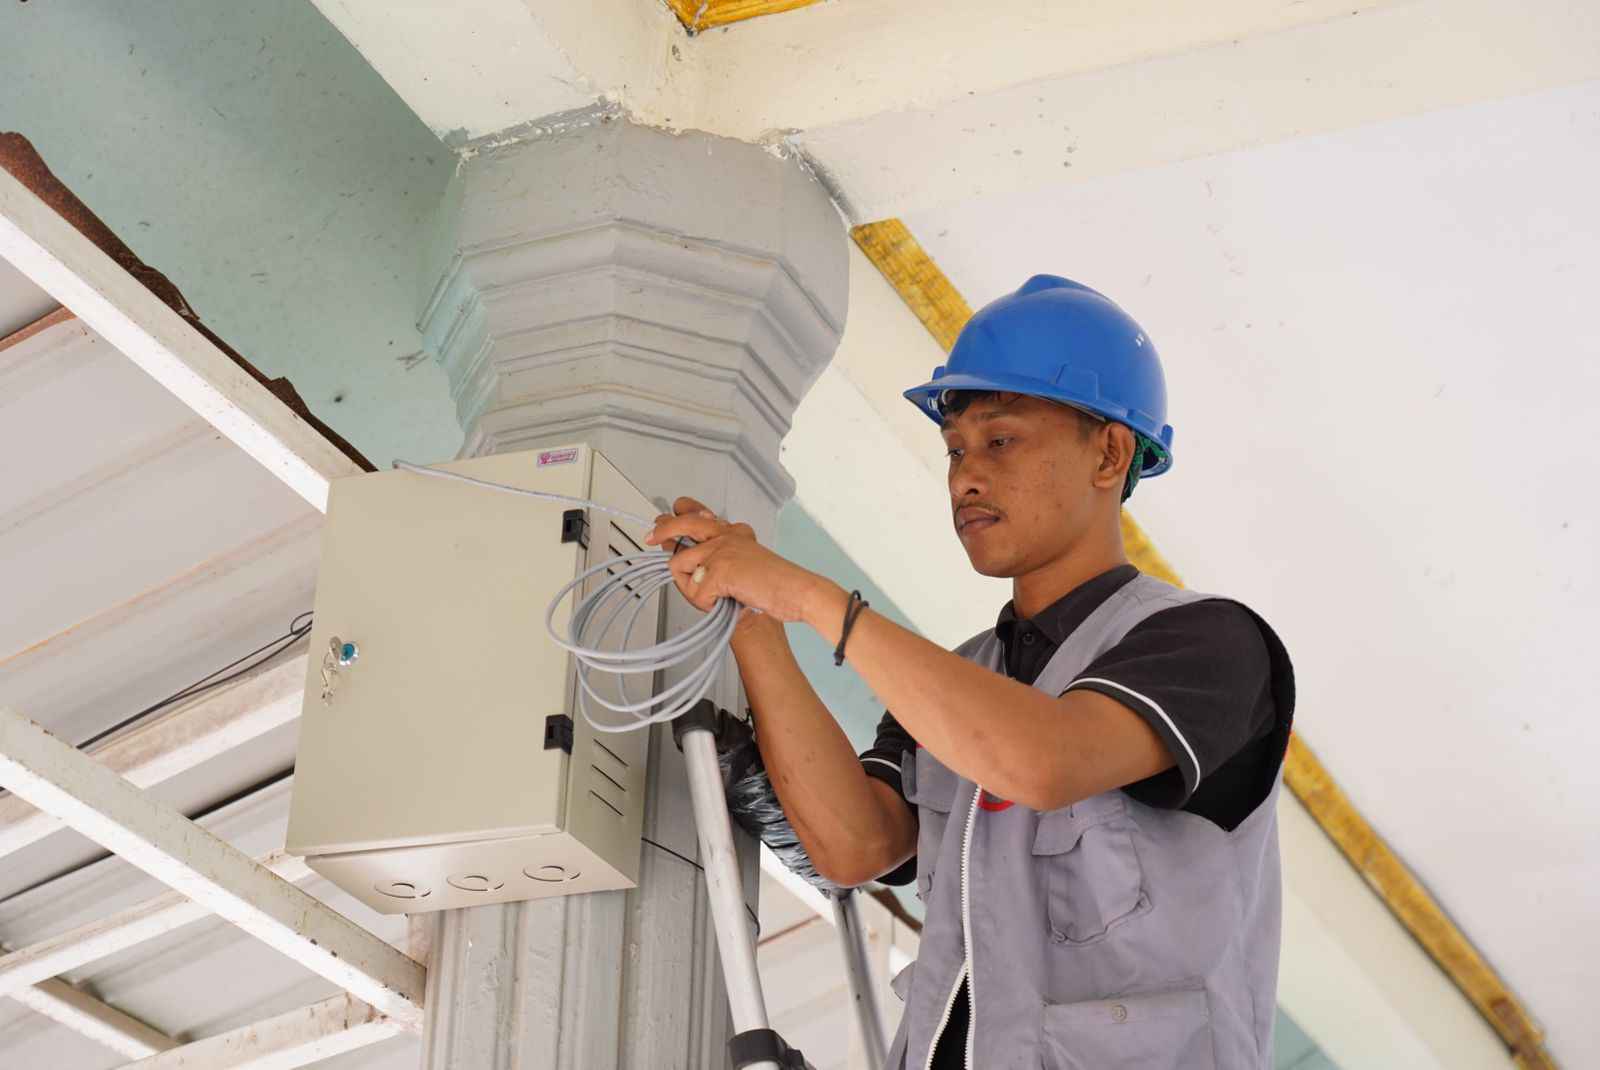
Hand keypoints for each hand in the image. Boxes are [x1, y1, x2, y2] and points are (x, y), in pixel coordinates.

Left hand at [644, 497, 823, 622]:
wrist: (797, 592)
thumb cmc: (773, 583)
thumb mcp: (742, 562)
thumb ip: (715, 556)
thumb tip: (680, 554)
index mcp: (732, 531)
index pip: (695, 511)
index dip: (675, 518)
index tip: (662, 522)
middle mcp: (725, 534)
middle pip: (681, 522)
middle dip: (663, 530)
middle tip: (651, 538)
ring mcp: (721, 549)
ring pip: (680, 565)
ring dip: (691, 588)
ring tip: (713, 597)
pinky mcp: (720, 569)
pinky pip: (695, 591)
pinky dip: (705, 604)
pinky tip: (724, 603)